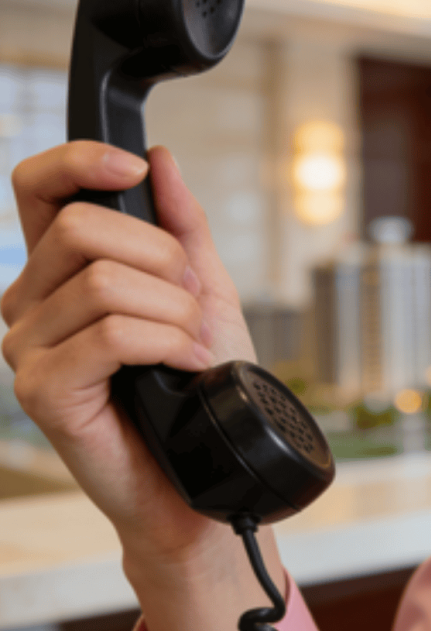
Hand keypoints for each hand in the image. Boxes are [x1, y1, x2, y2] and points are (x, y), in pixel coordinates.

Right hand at [1, 141, 283, 630]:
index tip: (134, 170)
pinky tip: (184, 363)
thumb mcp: (201, 291)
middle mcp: (32, 302)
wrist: (198, 470)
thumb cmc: (198, 383)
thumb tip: (160, 160)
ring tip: (194, 343)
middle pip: (82, 228)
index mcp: (64, 270)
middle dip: (162, 259)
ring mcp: (29, 347)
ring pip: (104, 283)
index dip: (80, 161)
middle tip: (192, 302)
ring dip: (174, 311)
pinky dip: (165, 341)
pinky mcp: (41, 390)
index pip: (40, 188)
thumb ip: (181, 228)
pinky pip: (109, 334)